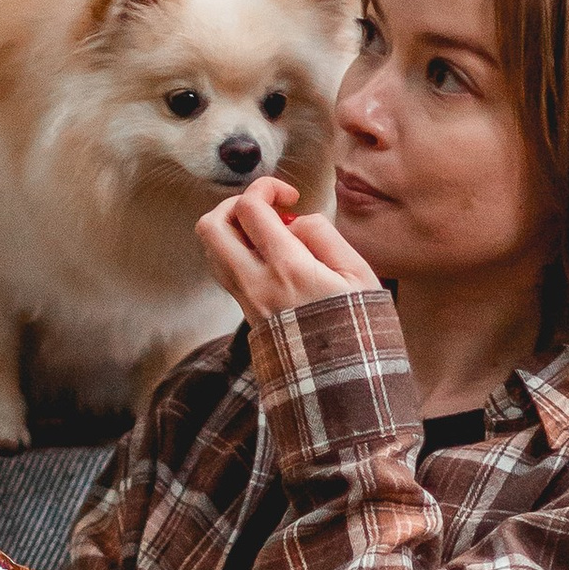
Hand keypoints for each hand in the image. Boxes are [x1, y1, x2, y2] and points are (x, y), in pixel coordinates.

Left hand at [199, 177, 381, 320]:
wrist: (341, 380)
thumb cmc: (356, 326)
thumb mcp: (358, 274)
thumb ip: (323, 236)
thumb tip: (295, 222)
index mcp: (286, 269)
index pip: (249, 209)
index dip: (265, 188)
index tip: (289, 196)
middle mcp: (255, 284)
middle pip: (211, 227)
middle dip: (234, 205)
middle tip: (265, 209)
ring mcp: (245, 300)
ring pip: (211, 250)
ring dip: (233, 230)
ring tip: (268, 233)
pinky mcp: (244, 312)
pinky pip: (223, 270)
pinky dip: (236, 251)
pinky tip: (267, 256)